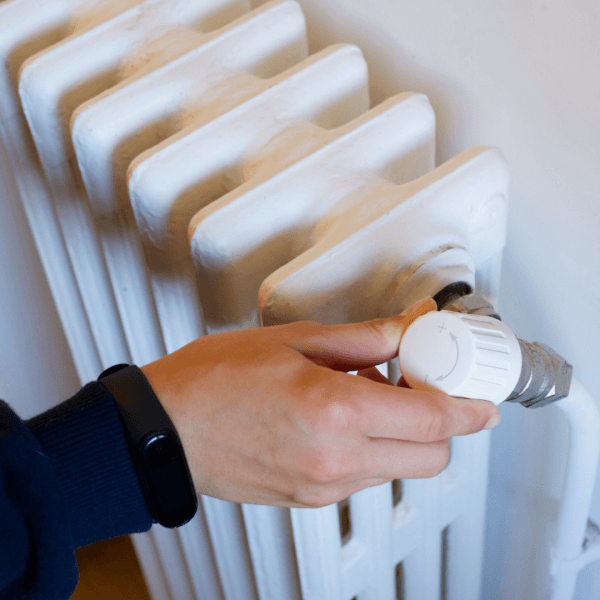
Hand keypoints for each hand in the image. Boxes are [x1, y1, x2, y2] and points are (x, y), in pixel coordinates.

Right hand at [140, 297, 499, 507]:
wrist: (165, 429)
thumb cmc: (213, 381)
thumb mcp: (294, 342)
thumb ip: (364, 338)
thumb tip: (408, 325)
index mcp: (334, 412)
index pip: (432, 421)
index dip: (468, 409)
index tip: (481, 399)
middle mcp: (334, 460)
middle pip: (430, 457)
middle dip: (440, 424)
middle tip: (419, 385)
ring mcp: (322, 486)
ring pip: (399, 468)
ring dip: (403, 434)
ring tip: (368, 393)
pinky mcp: (309, 499)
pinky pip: (364, 476)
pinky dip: (372, 448)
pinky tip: (343, 416)